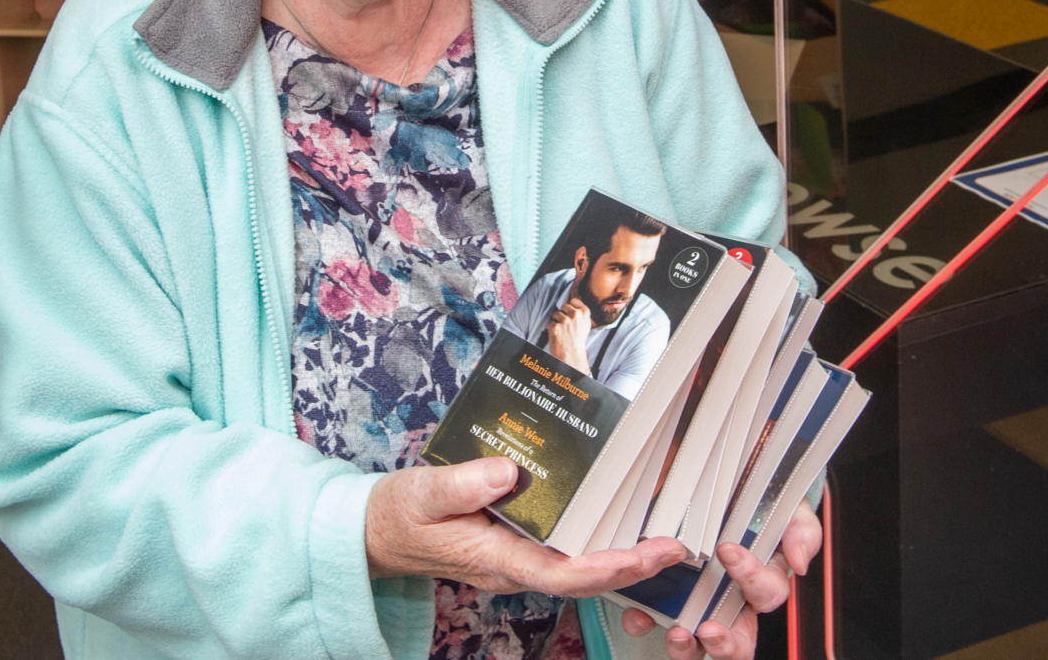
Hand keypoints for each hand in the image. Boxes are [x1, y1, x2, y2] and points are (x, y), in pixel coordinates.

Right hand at [366, 457, 688, 592]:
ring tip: (660, 538)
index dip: (605, 567)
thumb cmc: (398, 514)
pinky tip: (614, 521)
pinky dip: (594, 541)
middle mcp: (512, 567)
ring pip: (577, 567)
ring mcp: (514, 560)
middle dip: (629, 564)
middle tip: (672, 546)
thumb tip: (508, 472)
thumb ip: (462, 482)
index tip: (641, 556)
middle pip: (582, 576)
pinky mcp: (512, 547)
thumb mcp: (422, 492)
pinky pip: (561, 551)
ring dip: (619, 556)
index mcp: (494, 559)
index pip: (561, 572)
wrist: (374, 533)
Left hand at [545, 297, 593, 371]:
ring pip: (555, 314)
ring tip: (562, 332)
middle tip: (567, 328)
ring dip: (556, 322)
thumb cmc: (578, 340)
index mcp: (585, 313)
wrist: (573, 356)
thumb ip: (581, 312)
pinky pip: (549, 323)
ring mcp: (565, 321)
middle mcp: (576, 315)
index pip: (573, 300)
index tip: (571, 317)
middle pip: (563, 306)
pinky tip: (557, 336)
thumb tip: (574, 300)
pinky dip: (550, 329)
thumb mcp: (585, 324)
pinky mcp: (555, 327)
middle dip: (562, 315)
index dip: (570, 308)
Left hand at [618, 500, 821, 658]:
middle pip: (738, 640)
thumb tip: (800, 562)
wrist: (717, 473)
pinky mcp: (663, 593)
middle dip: (726, 644)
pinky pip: (655, 620)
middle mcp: (730, 600)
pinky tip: (639, 614)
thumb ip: (800, 530)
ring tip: (677, 633)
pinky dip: (645, 623)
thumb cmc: (753, 495)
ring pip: (698, 643)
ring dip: (687, 647)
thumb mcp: (784, 504)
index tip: (728, 551)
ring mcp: (696, 600)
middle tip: (709, 629)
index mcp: (761, 581)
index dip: (751, 577)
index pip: (766, 594)